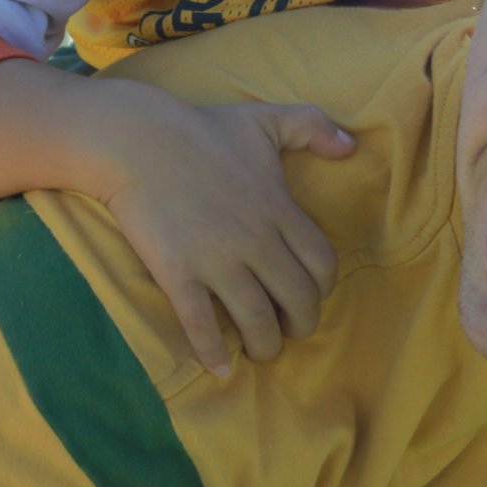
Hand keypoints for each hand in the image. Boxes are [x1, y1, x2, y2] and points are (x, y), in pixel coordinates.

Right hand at [93, 91, 353, 375]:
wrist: (135, 139)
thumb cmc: (201, 129)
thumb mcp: (266, 118)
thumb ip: (314, 126)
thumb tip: (351, 146)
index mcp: (278, 209)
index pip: (322, 264)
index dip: (323, 287)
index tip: (310, 293)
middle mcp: (255, 240)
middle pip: (297, 299)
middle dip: (301, 324)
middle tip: (290, 330)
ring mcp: (216, 260)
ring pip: (256, 320)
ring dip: (265, 345)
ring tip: (260, 351)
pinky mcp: (178, 274)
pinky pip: (201, 325)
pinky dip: (213, 353)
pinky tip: (220, 368)